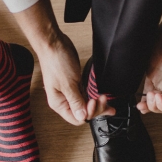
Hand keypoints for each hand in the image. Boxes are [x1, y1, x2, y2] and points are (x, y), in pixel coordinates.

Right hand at [14, 0, 112, 124]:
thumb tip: (82, 117)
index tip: (94, 102)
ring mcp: (69, 92)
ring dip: (97, 104)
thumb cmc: (55, 61)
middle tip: (104, 101)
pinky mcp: (74, 84)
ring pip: (85, 105)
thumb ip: (76, 101)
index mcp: (58, 103)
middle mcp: (63, 100)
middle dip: (95, 108)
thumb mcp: (67, 84)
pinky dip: (93, 98)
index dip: (88, 113)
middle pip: (82, 113)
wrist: (53, 44)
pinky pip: (85, 95)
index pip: (76, 118)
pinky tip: (101, 98)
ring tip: (107, 102)